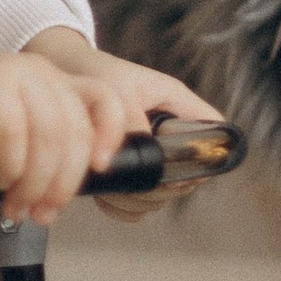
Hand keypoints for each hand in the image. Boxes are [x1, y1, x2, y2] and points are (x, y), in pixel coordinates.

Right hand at [0, 29, 128, 224]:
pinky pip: (11, 131)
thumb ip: (48, 151)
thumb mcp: (16, 137)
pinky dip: (9, 166)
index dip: (113, 138)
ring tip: (16, 207)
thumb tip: (73, 193)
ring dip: (35, 184)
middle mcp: (41, 74)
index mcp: (56, 84)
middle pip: (77, 133)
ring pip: (48, 136)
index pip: (107, 103)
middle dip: (63, 184)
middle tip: (42, 214)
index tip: (101, 174)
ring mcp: (13, 73)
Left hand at [24, 30, 226, 217]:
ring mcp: (153, 155)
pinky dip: (123, 207)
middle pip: (190, 176)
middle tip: (132, 180)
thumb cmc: (94, 73)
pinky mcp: (131, 172)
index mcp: (177, 104)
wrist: (64, 74)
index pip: (217, 133)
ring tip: (112, 186)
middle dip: (163, 186)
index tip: (176, 168)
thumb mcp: (114, 87)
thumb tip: (141, 149)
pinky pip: (138, 205)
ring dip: (141, 199)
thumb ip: (131, 116)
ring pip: (164, 195)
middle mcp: (171, 133)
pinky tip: (105, 196)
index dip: (206, 155)